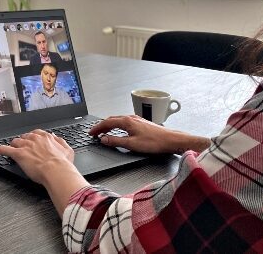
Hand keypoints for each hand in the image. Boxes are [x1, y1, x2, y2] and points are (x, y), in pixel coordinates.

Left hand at [0, 129, 75, 183]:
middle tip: (23, 147)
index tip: (32, 140)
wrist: (56, 171)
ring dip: (13, 145)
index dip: (33, 138)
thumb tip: (55, 137)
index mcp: (46, 138)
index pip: (36, 134)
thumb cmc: (62, 164)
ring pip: (16, 142)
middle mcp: (35, 139)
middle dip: (23, 142)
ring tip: (11, 148)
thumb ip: (60, 142)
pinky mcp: (18, 154)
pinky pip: (5, 149)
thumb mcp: (67, 150)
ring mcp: (26, 146)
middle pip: (25, 137)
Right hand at [89, 115, 209, 154]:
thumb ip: (116, 141)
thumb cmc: (154, 142)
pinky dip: (117, 125)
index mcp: (127, 121)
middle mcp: (131, 117)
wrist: (171, 140)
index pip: (107, 122)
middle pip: (111, 119)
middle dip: (101, 126)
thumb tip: (104, 139)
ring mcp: (137, 119)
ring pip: (118, 120)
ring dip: (109, 125)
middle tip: (94, 132)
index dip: (97, 128)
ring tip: (104, 131)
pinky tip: (119, 130)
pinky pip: (125, 122)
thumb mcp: (131, 144)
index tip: (91, 133)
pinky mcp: (141, 123)